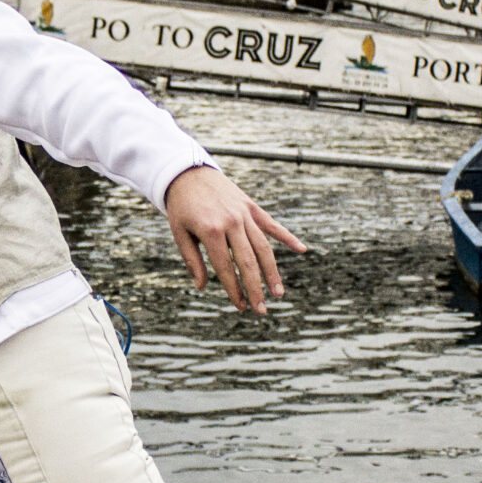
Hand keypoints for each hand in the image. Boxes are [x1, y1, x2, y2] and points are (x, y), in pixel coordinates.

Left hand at [164, 166, 305, 314]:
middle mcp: (231, 223)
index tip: (241, 307)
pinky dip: (287, 237)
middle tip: (262, 310)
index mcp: (211, 231)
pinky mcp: (251, 207)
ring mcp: (244, 214)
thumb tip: (202, 287)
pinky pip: (272, 224)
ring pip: (263, 247)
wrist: (188, 172)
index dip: (234, 289)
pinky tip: (302, 249)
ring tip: (278, 293)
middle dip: (255, 288)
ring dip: (272, 272)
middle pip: (248, 262)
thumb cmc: (181, 206)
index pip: (226, 267)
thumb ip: (192, 260)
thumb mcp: (179, 233)